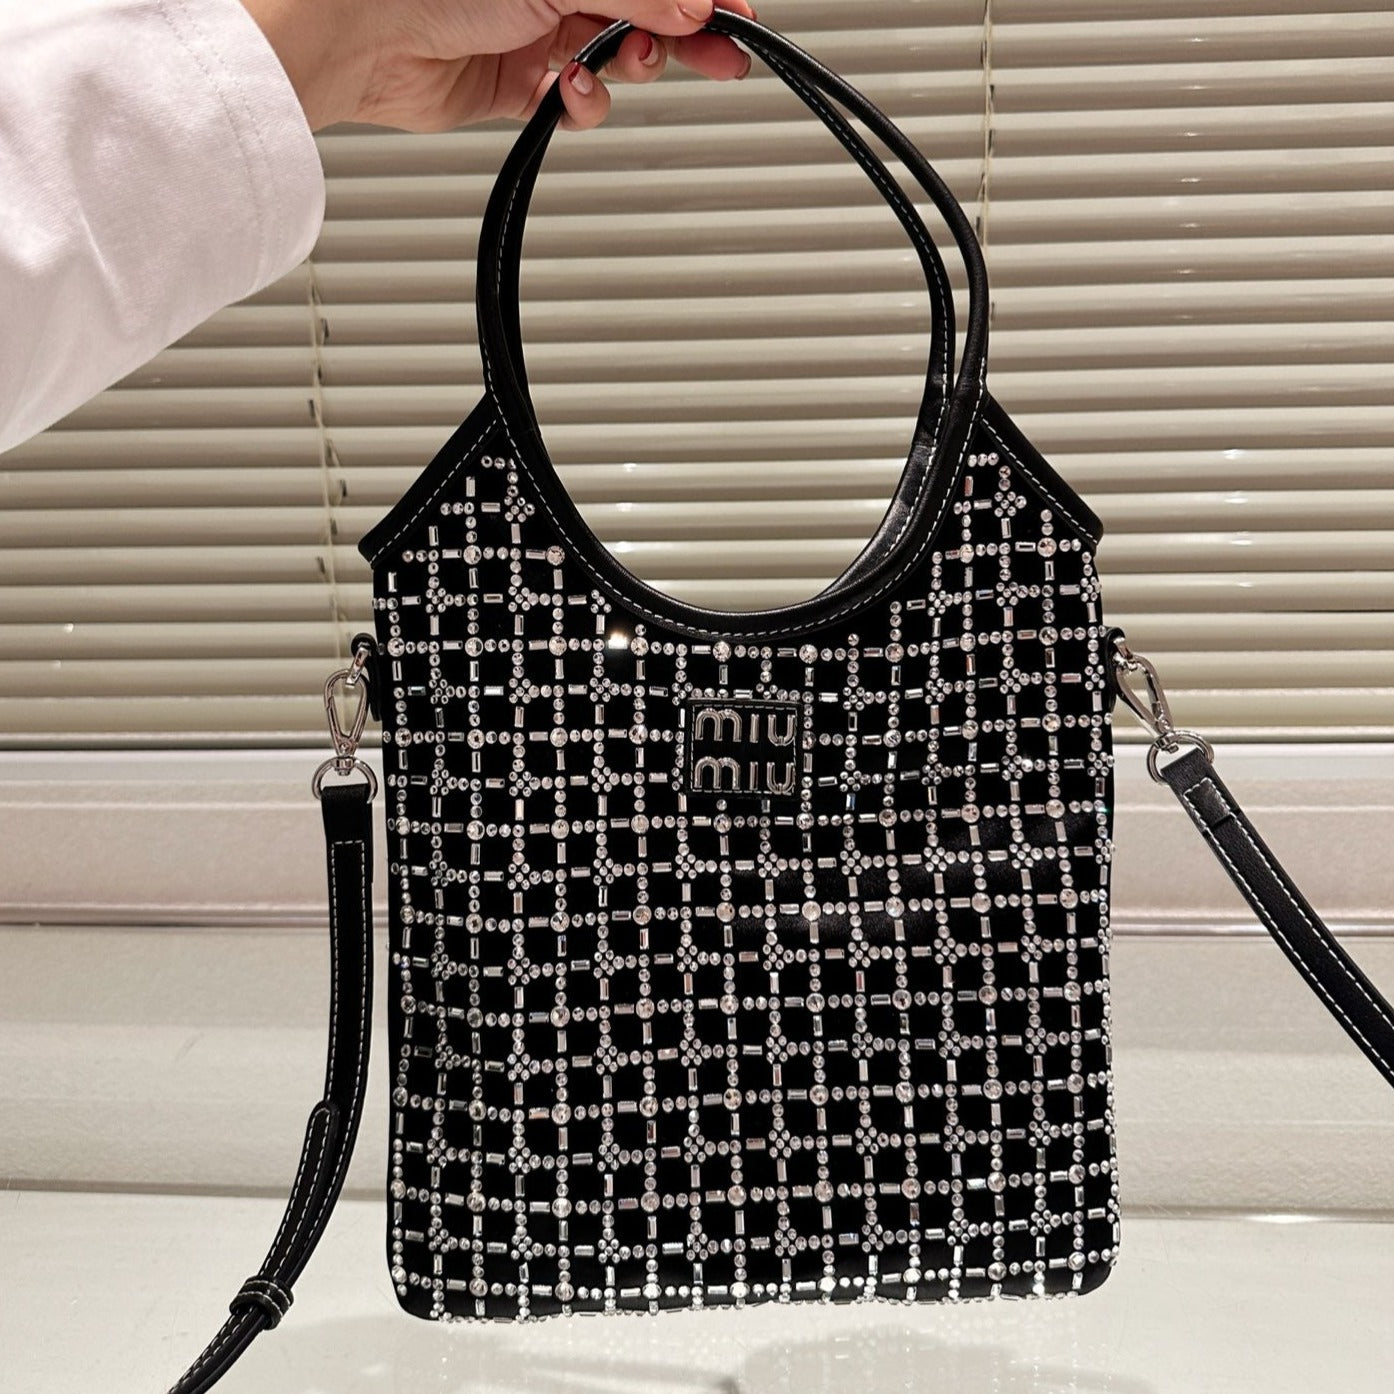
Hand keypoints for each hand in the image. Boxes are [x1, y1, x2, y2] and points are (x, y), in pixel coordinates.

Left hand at [241, 0, 757, 131]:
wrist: (353, 30)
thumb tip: (693, 7)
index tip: (733, 12)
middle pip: (643, 9)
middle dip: (684, 35)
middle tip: (722, 56)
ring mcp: (534, 31)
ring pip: (614, 58)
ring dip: (630, 68)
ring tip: (623, 63)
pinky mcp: (515, 87)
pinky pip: (573, 104)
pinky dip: (582, 105)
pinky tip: (569, 93)